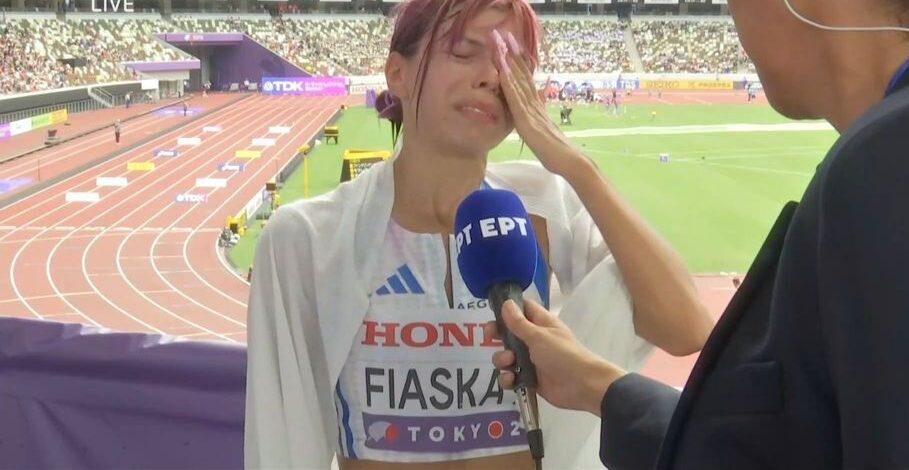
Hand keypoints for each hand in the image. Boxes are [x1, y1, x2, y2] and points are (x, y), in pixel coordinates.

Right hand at [484, 299, 626, 416]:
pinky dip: (508, 379)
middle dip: (497, 336)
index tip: (493, 312)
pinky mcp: (529, 378)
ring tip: (509, 363)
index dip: (507, 308)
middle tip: (490, 337)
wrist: (582, 386)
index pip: (522, 308)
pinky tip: (511, 380)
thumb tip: (506, 303)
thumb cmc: (562, 354)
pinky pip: (511, 376)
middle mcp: (534, 339)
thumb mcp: (539, 336)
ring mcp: (531, 360)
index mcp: (540, 323)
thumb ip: (519, 323)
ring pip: (506, 356)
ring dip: (502, 359)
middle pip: (509, 333)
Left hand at [489, 29, 588, 176]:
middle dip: (512, 54)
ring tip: (501, 44)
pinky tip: (502, 70)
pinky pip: (516, 99)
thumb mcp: (544, 127)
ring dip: (509, 62)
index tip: (511, 44)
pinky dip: (509, 83)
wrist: (569, 161)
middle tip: (504, 34)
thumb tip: (539, 99)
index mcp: (536, 106)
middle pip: (522, 75)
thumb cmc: (557, 151)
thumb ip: (540, 113)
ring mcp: (531, 111)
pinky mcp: (527, 121)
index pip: (526, 80)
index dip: (518, 62)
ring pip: (518, 82)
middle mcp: (534, 104)